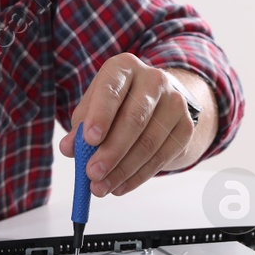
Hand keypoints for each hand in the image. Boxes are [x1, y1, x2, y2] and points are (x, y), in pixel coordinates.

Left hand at [58, 54, 209, 196]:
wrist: (159, 101)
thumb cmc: (119, 102)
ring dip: (122, 170)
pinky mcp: (185, 127)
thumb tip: (69, 148)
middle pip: (134, 119)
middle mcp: (153, 79)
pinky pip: (161, 157)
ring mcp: (174, 102)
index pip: (112, 89)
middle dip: (111, 151)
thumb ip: (80, 125)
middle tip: (92, 173)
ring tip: (101, 187)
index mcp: (124, 67)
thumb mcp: (95, 105)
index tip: (89, 139)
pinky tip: (120, 186)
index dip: (101, 115)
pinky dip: (138, 176)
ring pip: (148, 143)